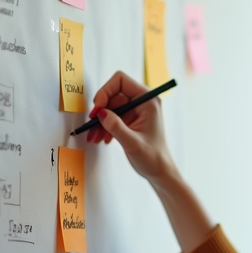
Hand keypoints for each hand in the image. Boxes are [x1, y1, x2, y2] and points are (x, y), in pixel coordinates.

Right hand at [87, 70, 175, 185]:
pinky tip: (102, 139)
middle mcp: (142, 102)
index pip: (121, 81)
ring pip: (111, 107)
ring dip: (100, 121)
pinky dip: (105, 126)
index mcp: (147, 101)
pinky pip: (113, 117)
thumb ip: (115, 126)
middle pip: (113, 94)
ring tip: (94, 137)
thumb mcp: (132, 142)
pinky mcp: (131, 120)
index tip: (98, 108)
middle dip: (101, 109)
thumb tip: (100, 113)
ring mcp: (136, 111)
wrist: (159, 172)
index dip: (105, 91)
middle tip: (92, 124)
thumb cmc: (153, 157)